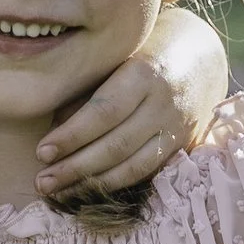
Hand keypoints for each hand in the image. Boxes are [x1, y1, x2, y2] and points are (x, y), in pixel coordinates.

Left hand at [36, 4, 228, 196]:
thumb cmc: (145, 51)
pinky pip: (145, 171)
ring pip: (132, 166)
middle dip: (76, 168)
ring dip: (91, 185)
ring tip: (58, 193)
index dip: (71, 136)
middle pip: (116, 145)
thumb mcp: (117, 56)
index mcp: (145, 72)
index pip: (104, 112)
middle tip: (42, 182)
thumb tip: (54, 131)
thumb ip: (89, 90)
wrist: (201, 58)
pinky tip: (86, 189)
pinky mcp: (180, 146)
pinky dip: (114, 184)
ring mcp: (176, 128)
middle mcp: (164, 103)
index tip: (42, 152)